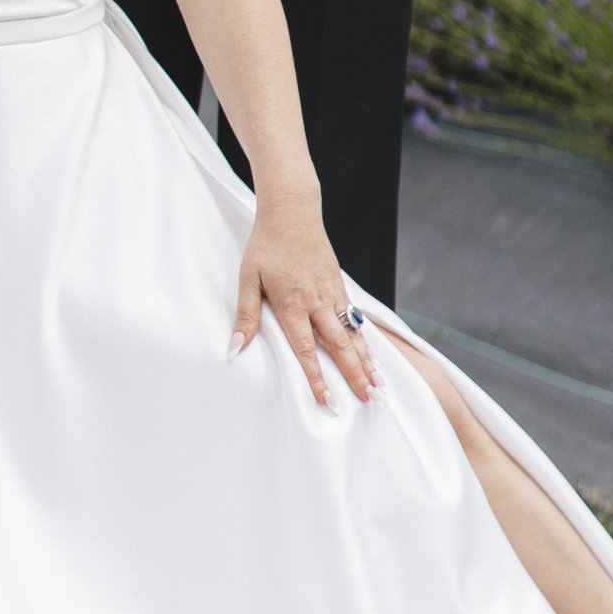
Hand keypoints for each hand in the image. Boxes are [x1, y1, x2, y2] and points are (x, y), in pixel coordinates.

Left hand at [232, 207, 377, 410]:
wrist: (292, 212)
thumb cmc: (266, 245)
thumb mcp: (248, 278)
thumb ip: (245, 316)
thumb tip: (234, 348)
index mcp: (291, 303)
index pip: (305, 349)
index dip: (317, 378)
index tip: (328, 402)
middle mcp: (316, 301)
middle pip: (339, 345)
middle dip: (354, 375)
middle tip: (370, 400)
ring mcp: (331, 293)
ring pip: (353, 333)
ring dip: (366, 361)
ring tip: (378, 385)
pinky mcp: (339, 285)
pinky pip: (355, 318)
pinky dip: (365, 339)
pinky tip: (372, 354)